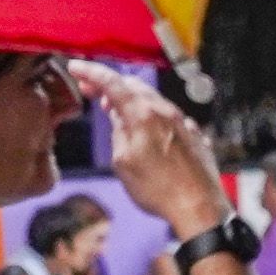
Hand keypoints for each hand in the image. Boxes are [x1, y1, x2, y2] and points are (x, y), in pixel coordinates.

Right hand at [97, 77, 229, 242]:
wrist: (199, 207)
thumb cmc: (159, 190)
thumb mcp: (124, 163)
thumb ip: (118, 133)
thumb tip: (118, 117)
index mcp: (143, 115)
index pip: (112, 83)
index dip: (91, 72)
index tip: (76, 67)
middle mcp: (165, 112)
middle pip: (133, 86)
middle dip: (110, 85)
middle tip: (91, 90)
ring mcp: (182, 122)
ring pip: (152, 99)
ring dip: (131, 100)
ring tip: (115, 111)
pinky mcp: (194, 135)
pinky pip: (168, 116)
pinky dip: (151, 115)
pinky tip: (145, 128)